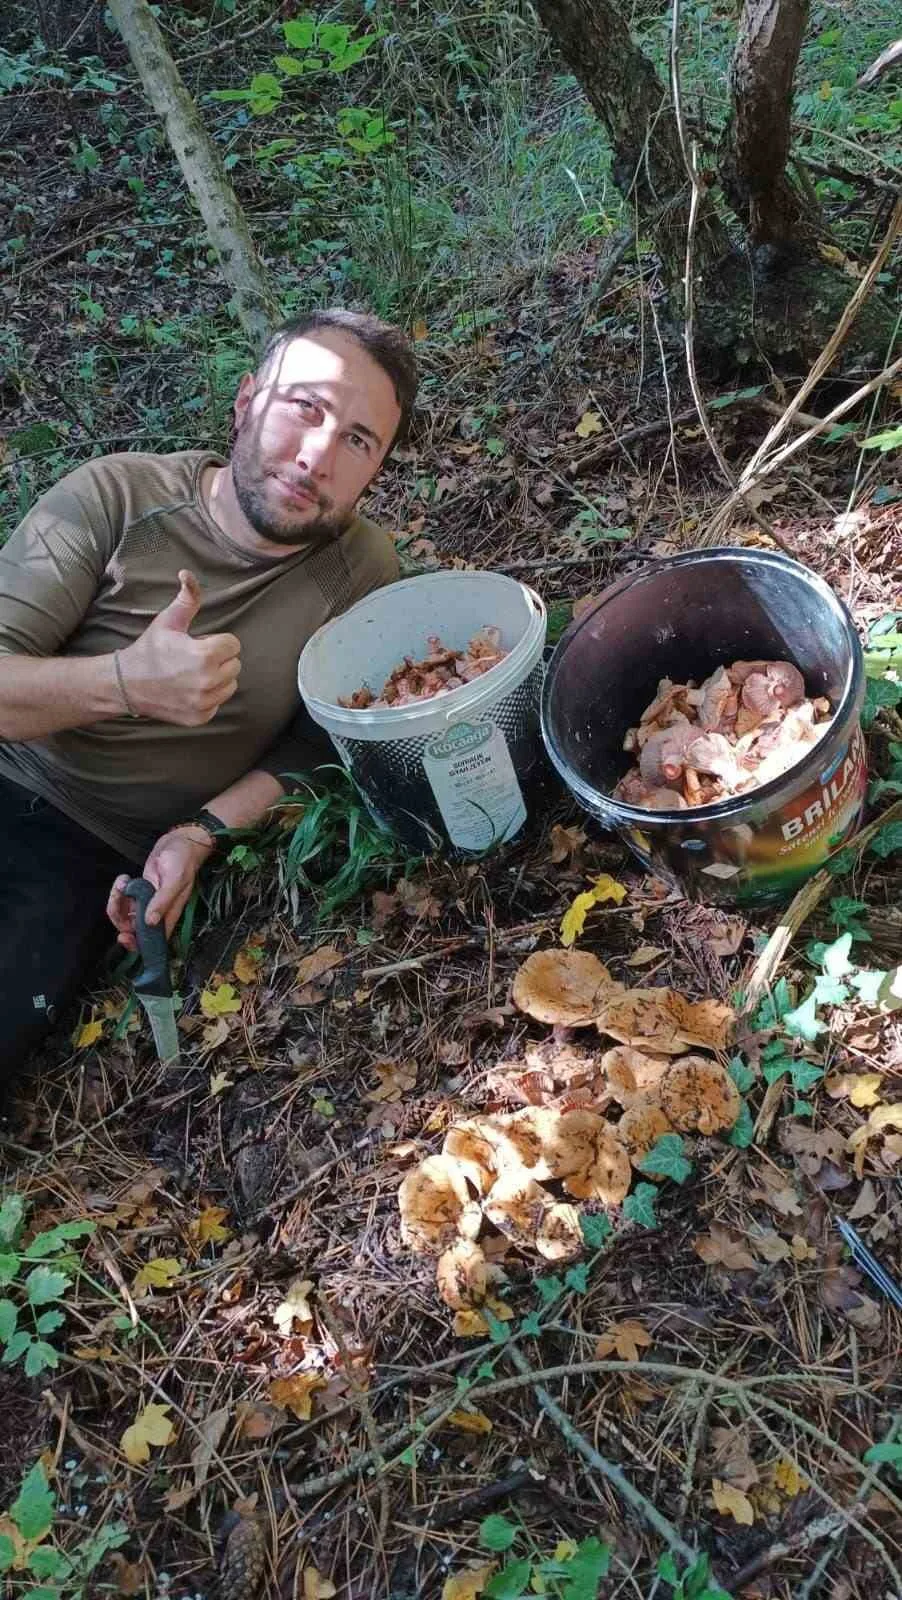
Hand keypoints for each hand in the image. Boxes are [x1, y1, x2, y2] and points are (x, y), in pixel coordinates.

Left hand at [107, 827, 213, 950]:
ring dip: (116, 901)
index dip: (137, 944)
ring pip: (124, 915)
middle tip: (116, 901)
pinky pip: (123, 901)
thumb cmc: (182, 861)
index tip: (125, 936)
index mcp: (168, 916)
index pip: (153, 940)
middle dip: (119, 919)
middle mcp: (156, 913)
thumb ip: (163, 901)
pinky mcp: (139, 893)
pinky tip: (124, 878)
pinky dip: (118, 892)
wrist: (179, 843)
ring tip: (122, 883)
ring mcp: (146, 903)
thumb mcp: (175, 880)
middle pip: (133, 930)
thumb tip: (150, 922)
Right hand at [116, 570, 240, 725]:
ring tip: (192, 673)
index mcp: (205, 656)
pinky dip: (208, 696)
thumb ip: (187, 598)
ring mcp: (204, 703)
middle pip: (235, 665)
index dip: (216, 641)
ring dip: (217, 678)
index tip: (197, 643)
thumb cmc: (150, 649)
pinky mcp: (200, 717)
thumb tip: (187, 573)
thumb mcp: (168, 621)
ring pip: (230, 685)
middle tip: (192, 658)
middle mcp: (207, 682)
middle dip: (218, 659)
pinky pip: (218, 702)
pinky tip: (188, 689)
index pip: (234, 645)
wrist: (127, 684)